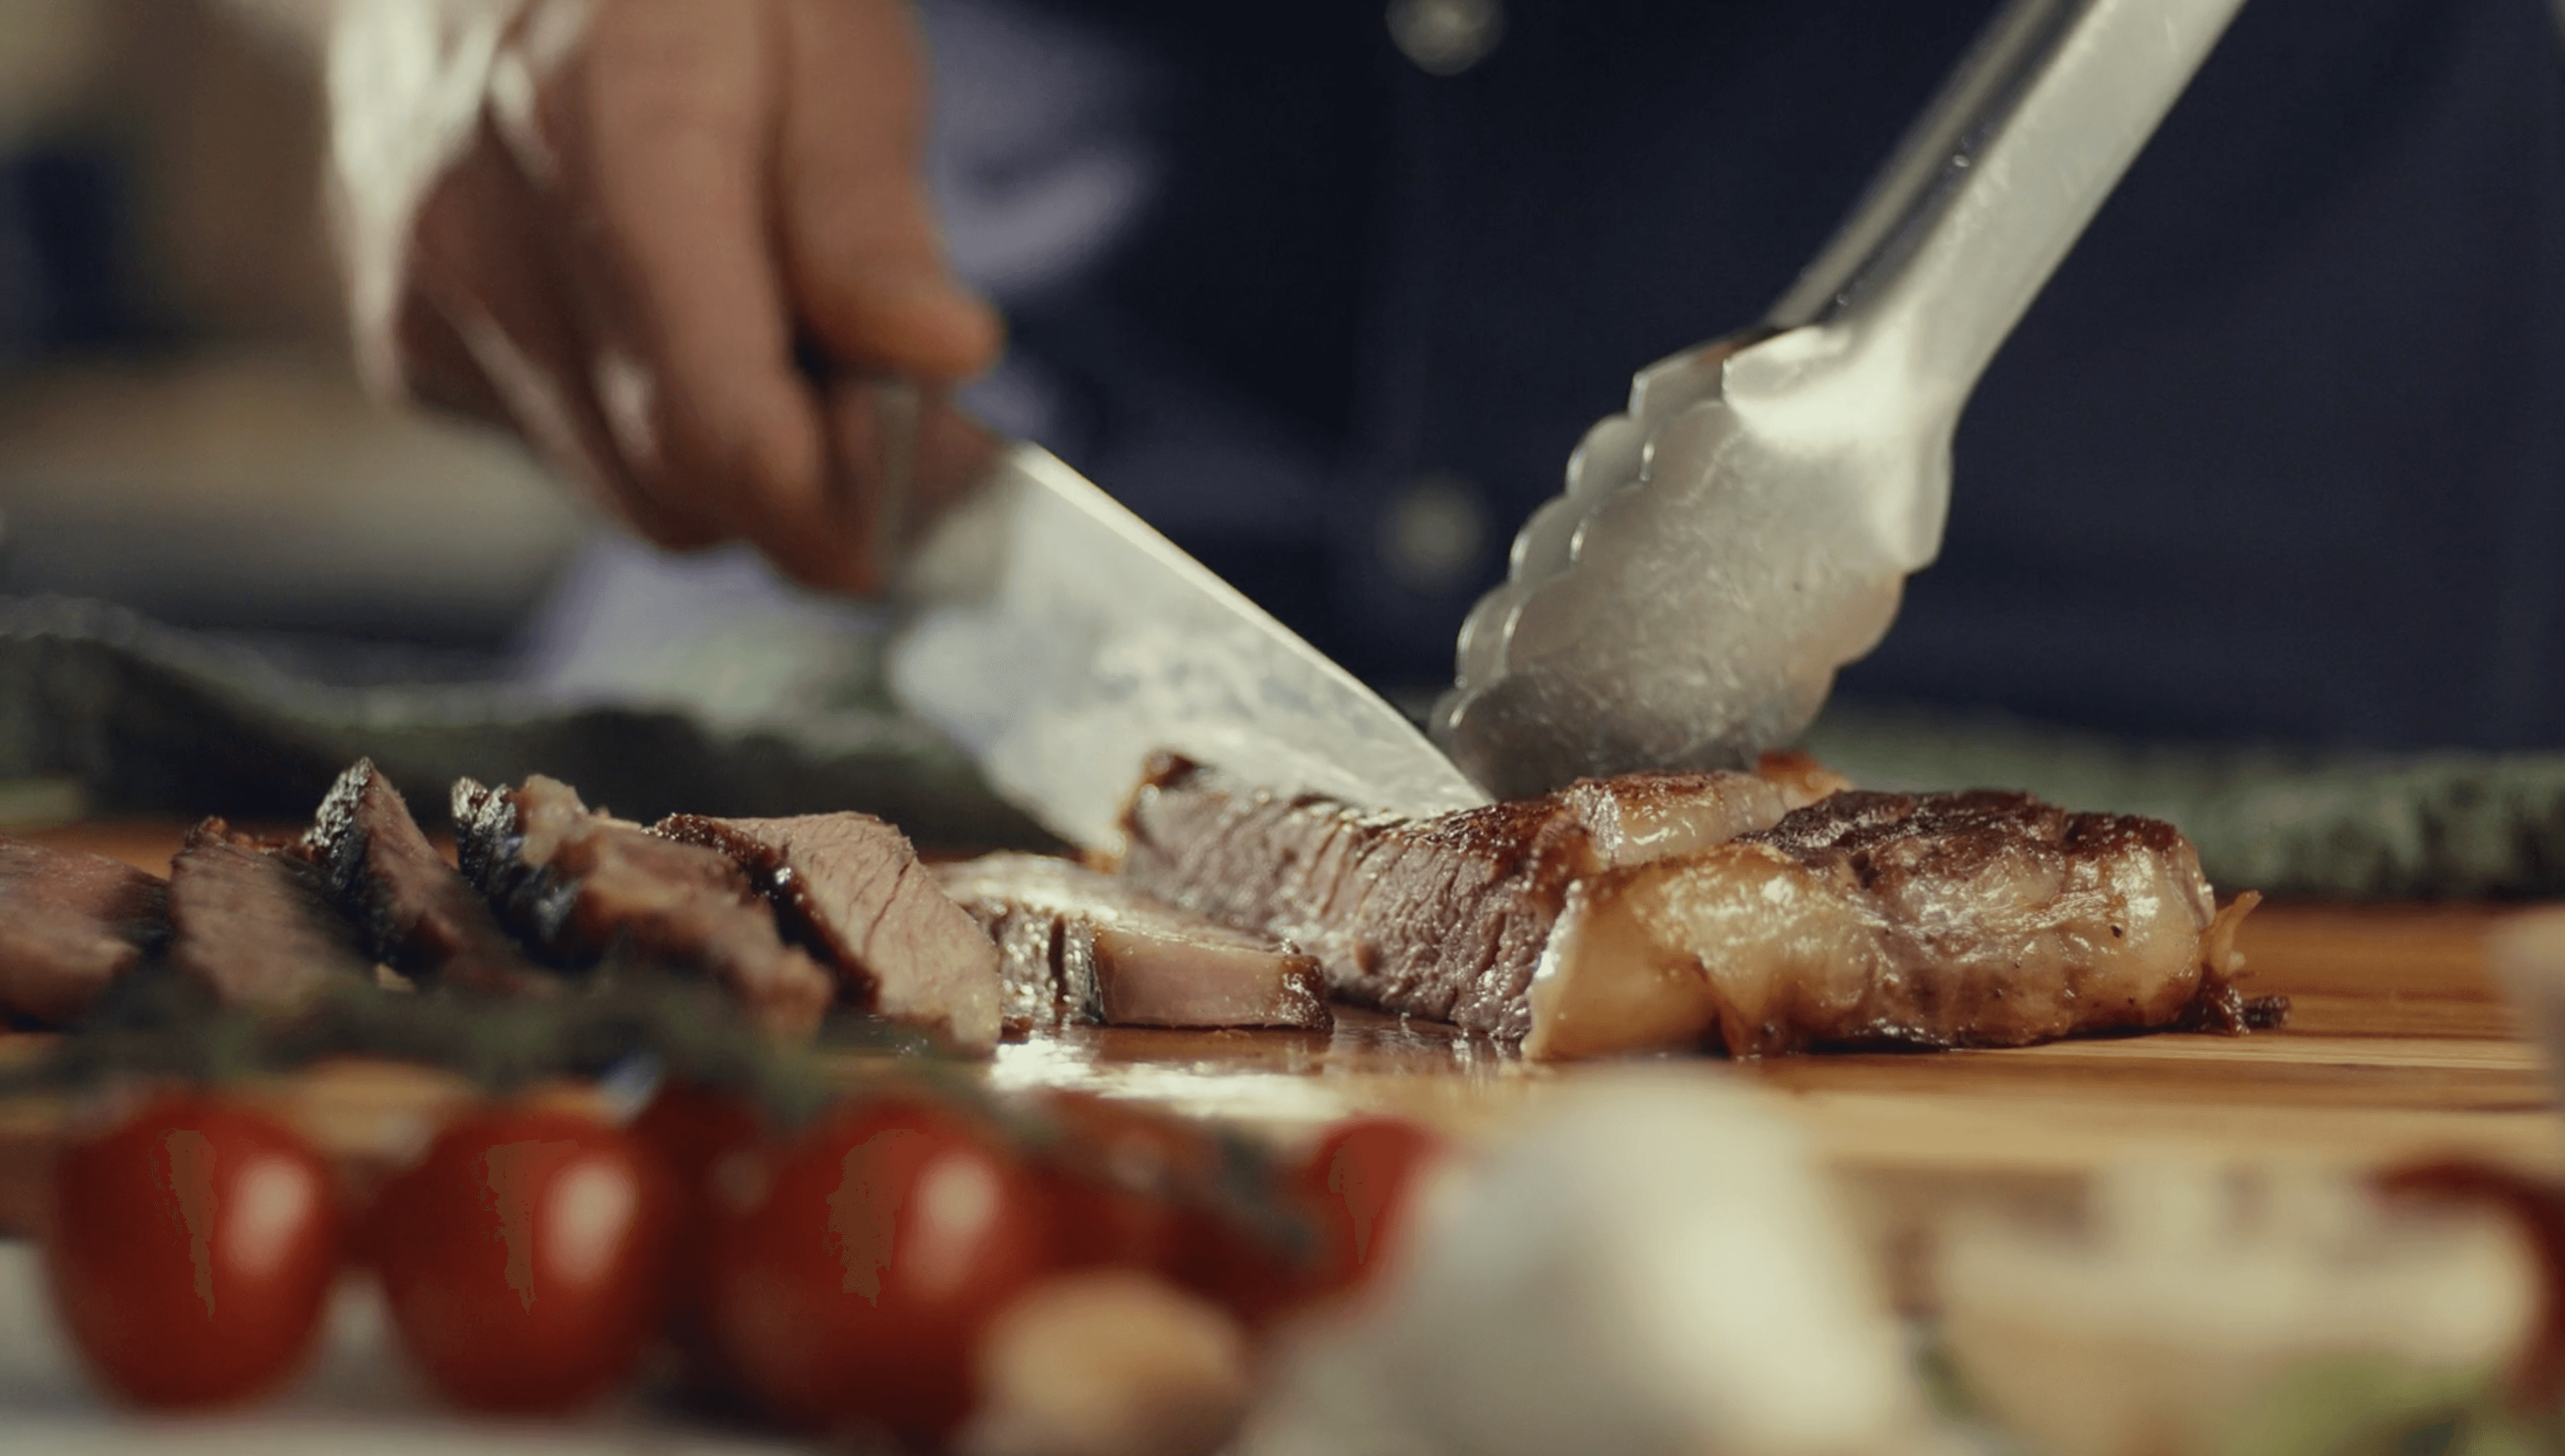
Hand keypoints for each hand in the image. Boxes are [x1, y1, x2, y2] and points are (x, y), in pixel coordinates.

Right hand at [327, 0, 1002, 592]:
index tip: (960, 488)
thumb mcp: (825, 25)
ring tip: (773, 302)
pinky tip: (669, 296)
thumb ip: (865, 210)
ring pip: (630, 490)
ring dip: (735, 444)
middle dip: (812, 468)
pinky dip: (650, 414)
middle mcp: (475, 237)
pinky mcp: (403, 343)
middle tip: (891, 371)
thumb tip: (939, 358)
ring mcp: (419, 300)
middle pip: (683, 487)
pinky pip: (570, 453)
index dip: (855, 499)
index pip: (720, 426)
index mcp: (595, 130)